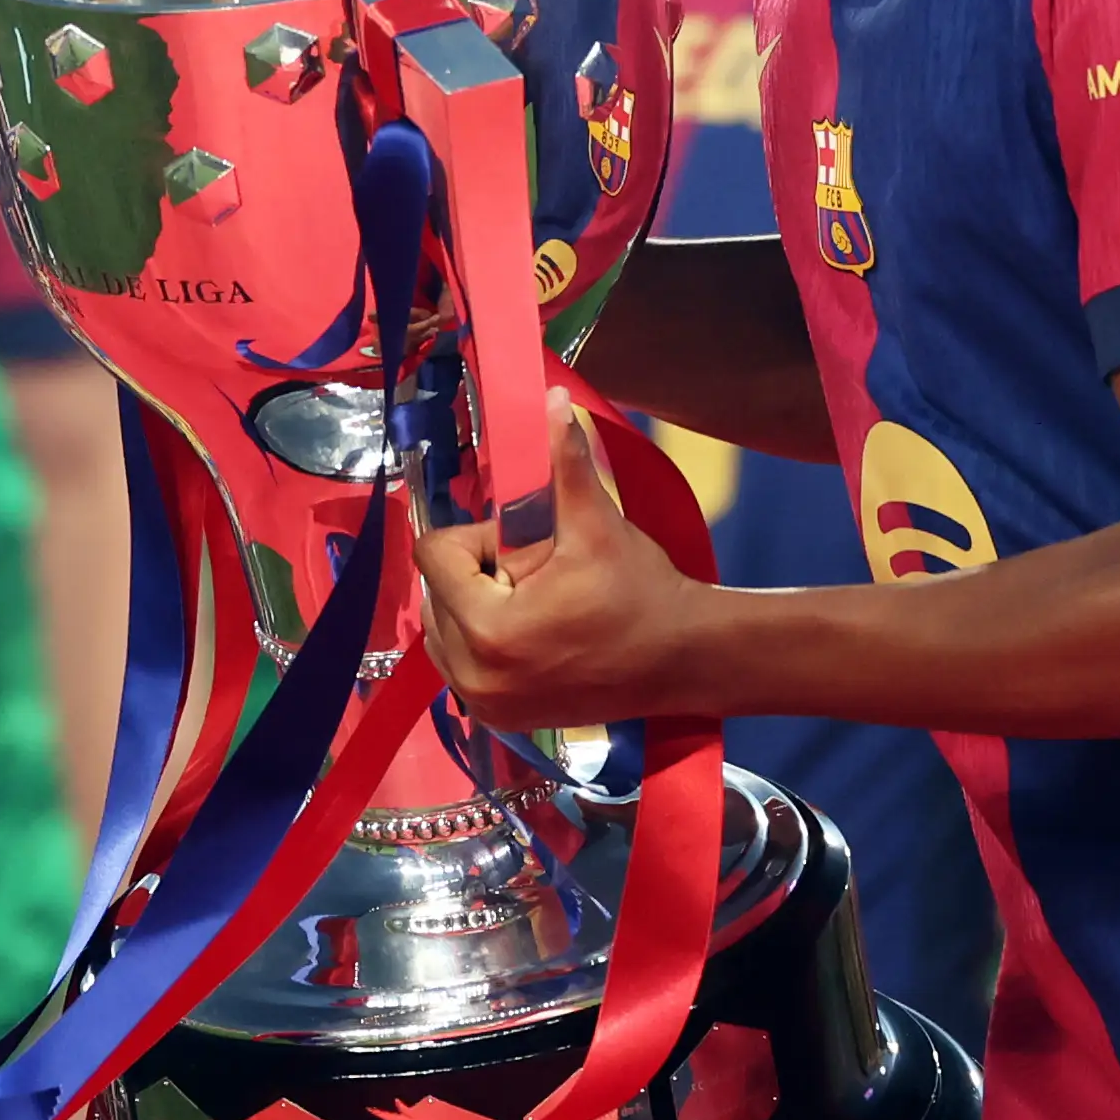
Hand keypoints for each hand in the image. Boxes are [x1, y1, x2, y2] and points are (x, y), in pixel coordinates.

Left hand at [416, 394, 703, 729]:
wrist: (683, 660)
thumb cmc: (640, 592)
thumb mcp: (597, 524)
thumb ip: (564, 464)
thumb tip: (551, 400)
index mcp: (490, 630)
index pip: (436, 558)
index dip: (479, 538)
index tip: (528, 545)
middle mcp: (474, 678)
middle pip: (436, 594)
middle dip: (477, 574)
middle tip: (537, 575)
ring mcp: (485, 705)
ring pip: (442, 630)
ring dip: (475, 606)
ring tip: (536, 604)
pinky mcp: (497, 719)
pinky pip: (460, 665)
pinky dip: (483, 641)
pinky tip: (534, 632)